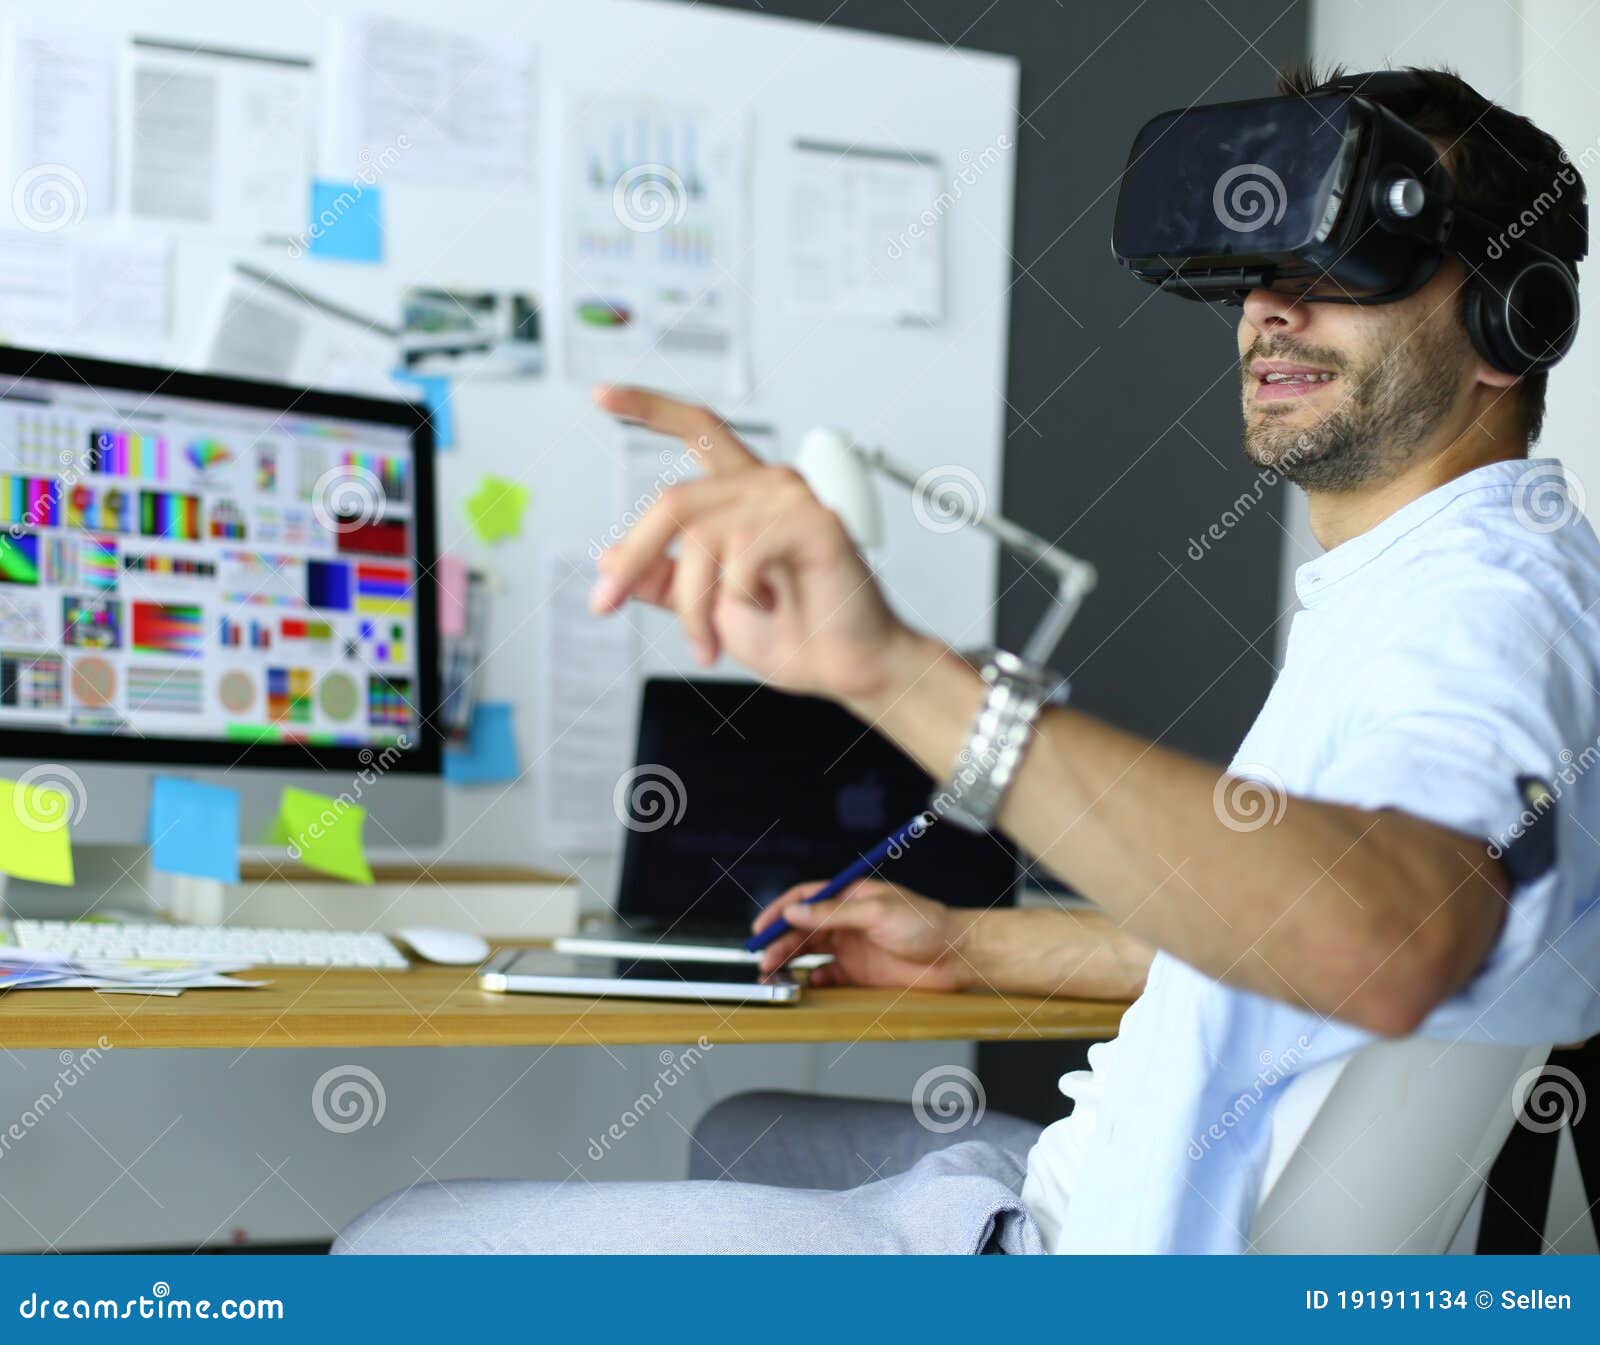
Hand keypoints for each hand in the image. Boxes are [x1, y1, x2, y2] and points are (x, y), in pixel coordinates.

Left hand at [588, 385, 925, 703]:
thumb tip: (608, 557)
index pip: (698, 430)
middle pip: (674, 500)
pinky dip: (738, 596)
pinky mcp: (817, 524)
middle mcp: (768, 487)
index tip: (601, 394)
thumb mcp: (707, 609)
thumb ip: (665, 580)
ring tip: (707, 643)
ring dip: (692, 602)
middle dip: (634, 556)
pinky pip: (744, 552)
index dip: (649, 407)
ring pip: (703, 535)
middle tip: (605, 603)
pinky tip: (764, 608)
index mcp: (745, 497)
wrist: (847, 669)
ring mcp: (794, 500)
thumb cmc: (795, 636)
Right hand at [751, 880, 973, 990]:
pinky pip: (827, 976)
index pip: (806, 898)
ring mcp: (852, 947)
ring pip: (809, 953)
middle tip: (763, 959)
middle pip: (802, 928)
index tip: (762, 927)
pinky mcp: (859, 972)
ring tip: (773, 974)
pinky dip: (812, 980)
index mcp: (850, 896)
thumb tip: (795, 912)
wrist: (957, 956)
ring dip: (789, 961)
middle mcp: (847, 921)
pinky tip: (806, 983)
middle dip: (779, 942)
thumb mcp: (877, 912)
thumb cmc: (925, 923)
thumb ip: (834, 913)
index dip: (780, 911)